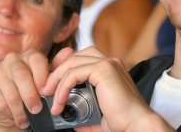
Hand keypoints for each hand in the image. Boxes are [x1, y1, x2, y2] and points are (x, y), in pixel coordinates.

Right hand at [0, 48, 72, 130]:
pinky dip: (9, 112)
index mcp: (29, 55)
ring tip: (27, 119)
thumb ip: (58, 68)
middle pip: (21, 75)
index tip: (46, 92)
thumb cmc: (35, 92)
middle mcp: (12, 60)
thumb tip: (69, 51)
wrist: (15, 109)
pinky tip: (15, 117)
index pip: (36, 60)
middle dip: (30, 95)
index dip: (42, 77)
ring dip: (20, 109)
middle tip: (37, 109)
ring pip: (10, 91)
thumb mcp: (49, 81)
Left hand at [41, 46, 173, 131]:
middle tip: (46, 88)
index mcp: (110, 68)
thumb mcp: (94, 112)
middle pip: (74, 56)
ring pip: (72, 62)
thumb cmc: (119, 122)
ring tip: (48, 95)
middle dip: (56, 69)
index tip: (52, 83)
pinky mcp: (104, 69)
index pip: (81, 57)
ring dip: (56, 79)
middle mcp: (109, 62)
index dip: (64, 66)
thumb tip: (63, 110)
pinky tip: (59, 101)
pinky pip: (74, 73)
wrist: (135, 126)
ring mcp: (108, 63)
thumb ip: (80, 107)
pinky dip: (62, 86)